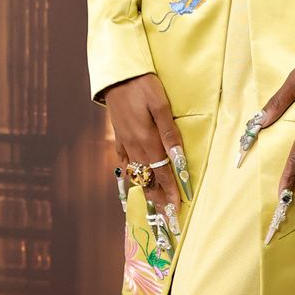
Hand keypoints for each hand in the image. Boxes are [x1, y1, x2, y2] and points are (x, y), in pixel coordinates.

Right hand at [101, 72, 191, 249]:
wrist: (116, 74)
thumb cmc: (142, 84)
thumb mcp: (160, 104)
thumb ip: (170, 132)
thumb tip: (178, 159)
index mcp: (147, 140)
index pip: (163, 173)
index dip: (171, 192)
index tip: (178, 210)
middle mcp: (134, 146)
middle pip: (149, 180)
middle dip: (159, 200)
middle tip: (168, 220)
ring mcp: (124, 143)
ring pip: (137, 174)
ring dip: (147, 192)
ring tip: (154, 208)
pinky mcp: (118, 137)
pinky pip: (125, 163)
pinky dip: (131, 176)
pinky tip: (135, 181)